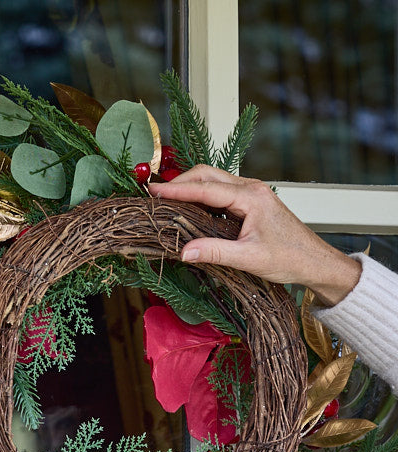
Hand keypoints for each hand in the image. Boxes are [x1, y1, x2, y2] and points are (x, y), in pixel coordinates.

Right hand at [149, 165, 360, 305]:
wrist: (314, 261)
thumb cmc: (290, 258)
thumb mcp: (248, 259)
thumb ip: (214, 253)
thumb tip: (184, 252)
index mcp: (251, 197)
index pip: (205, 189)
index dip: (177, 190)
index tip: (154, 191)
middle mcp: (252, 189)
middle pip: (207, 175)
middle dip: (180, 182)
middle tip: (156, 193)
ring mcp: (252, 193)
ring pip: (214, 180)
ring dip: (191, 187)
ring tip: (168, 199)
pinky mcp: (251, 202)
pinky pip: (221, 191)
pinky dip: (202, 195)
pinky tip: (191, 208)